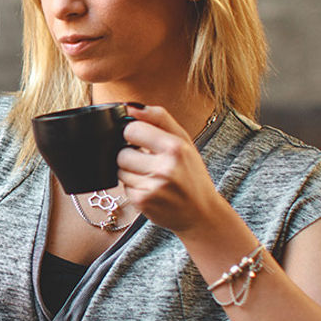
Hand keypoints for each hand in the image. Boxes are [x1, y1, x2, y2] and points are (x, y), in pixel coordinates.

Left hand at [116, 105, 228, 233]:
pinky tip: (151, 190)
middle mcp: (164, 168)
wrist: (201, 213)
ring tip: (151, 177)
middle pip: (121, 153)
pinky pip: (123, 187)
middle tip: (148, 162)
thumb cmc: (191, 174)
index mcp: (175, 147)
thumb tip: (131, 107)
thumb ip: (159, 118)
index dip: (132, 134)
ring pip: (119, 170)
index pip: (131, 129)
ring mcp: (152, 187)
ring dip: (130, 173)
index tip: (140, 140)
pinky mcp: (142, 202)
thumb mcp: (184, 141)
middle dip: (130, 156)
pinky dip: (133, 188)